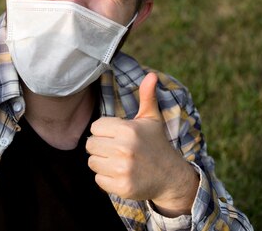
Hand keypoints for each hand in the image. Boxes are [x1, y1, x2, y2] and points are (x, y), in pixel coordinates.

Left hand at [86, 72, 197, 216]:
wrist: (171, 176)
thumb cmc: (156, 144)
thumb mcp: (152, 119)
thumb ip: (147, 96)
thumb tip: (152, 75)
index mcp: (128, 130)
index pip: (95, 127)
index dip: (104, 131)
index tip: (117, 135)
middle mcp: (124, 149)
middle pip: (90, 145)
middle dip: (100, 146)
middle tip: (115, 149)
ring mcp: (123, 170)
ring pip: (92, 162)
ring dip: (102, 162)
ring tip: (118, 160)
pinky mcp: (122, 187)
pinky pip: (98, 179)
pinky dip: (106, 178)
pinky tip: (120, 174)